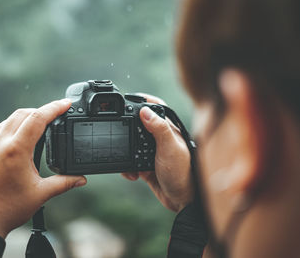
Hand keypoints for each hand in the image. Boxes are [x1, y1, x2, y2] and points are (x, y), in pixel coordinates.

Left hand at [0, 99, 86, 237]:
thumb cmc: (8, 209)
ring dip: (24, 119)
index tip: (66, 103)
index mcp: (16, 150)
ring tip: (37, 128)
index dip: (54, 108)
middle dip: (40, 111)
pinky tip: (14, 142)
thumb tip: (81, 179)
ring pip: (7, 122)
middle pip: (22, 114)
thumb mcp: (41, 194)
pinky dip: (7, 131)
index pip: (38, 118)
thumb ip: (64, 182)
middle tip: (55, 116)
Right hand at [122, 94, 192, 211]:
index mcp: (168, 130)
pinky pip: (132, 162)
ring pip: (133, 144)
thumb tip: (145, 111)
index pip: (155, 109)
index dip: (143, 101)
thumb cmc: (183, 173)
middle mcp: (161, 139)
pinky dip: (127, 167)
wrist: (183, 200)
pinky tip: (131, 174)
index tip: (128, 99)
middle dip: (127, 127)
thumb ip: (159, 129)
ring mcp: (153, 153)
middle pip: (140, 124)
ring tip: (125, 159)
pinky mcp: (147, 166)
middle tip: (116, 128)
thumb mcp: (170, 148)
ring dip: (126, 151)